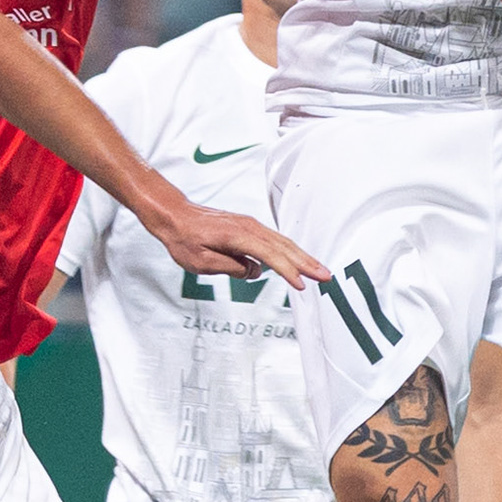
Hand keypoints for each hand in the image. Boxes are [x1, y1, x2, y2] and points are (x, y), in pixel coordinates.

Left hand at [146, 199, 328, 289]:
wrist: (175, 216)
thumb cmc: (184, 239)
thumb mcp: (200, 262)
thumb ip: (229, 267)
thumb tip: (254, 272)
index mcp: (237, 236)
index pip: (269, 256)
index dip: (286, 272)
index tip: (301, 285)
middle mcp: (249, 227)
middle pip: (284, 247)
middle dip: (306, 263)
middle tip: (326, 277)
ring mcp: (251, 225)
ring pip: (283, 242)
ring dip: (303, 257)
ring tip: (320, 271)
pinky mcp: (249, 227)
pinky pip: (275, 240)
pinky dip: (290, 251)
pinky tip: (299, 262)